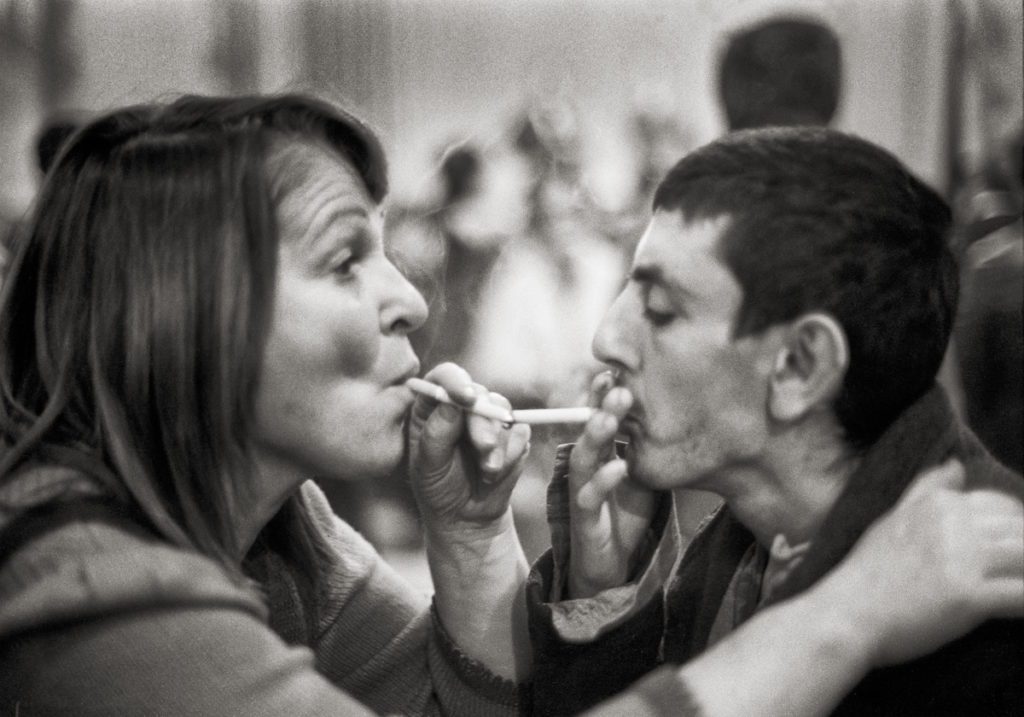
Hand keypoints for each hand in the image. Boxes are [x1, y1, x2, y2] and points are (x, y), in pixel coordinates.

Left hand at [407, 363, 530, 540]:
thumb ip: (436, 435)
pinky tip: (495, 473)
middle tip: (484, 448)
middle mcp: (463, 406)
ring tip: (487, 472)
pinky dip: (512, 455)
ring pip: (503, 411)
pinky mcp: (513, 434)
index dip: (456, 381)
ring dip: (498, 445)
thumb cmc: (438, 488)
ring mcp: (490, 419)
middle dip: (484, 422)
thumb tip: (451, 404)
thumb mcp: (427, 467)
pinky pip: (520, 433)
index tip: (466, 398)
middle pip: (479, 393)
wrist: (467, 516)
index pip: (445, 377)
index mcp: (434, 407)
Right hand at [567, 371, 658, 597]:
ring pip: (583, 457)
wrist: (612, 561)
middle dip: (600, 406)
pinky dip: (604, 480)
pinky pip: (589, 496)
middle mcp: (586, 466)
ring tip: (610, 417)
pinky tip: (620, 466)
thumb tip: (677, 411)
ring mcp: (582, 490)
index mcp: (599, 452)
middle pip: (588, 429)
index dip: (602, 394)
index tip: (617, 371)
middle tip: (619, 387)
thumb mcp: (643, 473)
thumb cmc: (626, 512)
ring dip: (596, 436)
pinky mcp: (584, 517)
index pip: (597, 416)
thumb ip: (647, 445)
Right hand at [825, 459, 1023, 666]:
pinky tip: (1022, 611)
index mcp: (937, 504)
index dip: (1015, 529)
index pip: (1002, 506)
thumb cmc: (867, 572)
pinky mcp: (968, 597)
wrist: (845, 615)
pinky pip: (1022, 595)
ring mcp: (961, 559)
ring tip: (1018, 588)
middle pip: (1020, 530)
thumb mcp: (892, 519)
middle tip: (1014, 573)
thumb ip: (926, 489)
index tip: (1008, 554)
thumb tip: (956, 464)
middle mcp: (952, 524)